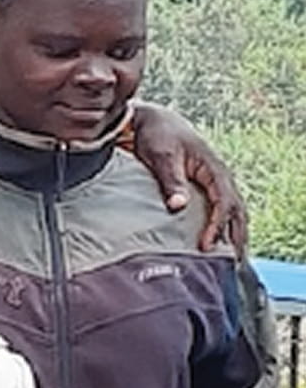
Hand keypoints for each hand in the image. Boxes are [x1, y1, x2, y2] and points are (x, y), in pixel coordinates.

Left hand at [130, 104, 247, 252]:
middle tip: (231, 264)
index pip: (224, 202)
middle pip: (236, 211)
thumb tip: (178, 206)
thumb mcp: (161, 157)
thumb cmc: (156, 137)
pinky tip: (218, 244)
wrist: (151, 122)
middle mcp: (218, 177)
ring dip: (233, 235)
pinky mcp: (203, 189)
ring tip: (230, 261)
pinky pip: (220, 211)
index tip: (206, 246)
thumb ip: (170, 182)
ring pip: (233, 212)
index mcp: (213, 169)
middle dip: (235, 237)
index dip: (217, 225)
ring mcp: (213, 183)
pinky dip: (223, 228)